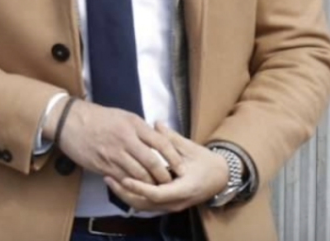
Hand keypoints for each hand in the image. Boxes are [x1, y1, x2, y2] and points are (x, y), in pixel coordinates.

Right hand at [54, 100, 183, 185]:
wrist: (70, 122)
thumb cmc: (98, 117)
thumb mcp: (123, 116)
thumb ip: (141, 129)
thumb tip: (157, 139)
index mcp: (133, 125)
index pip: (161, 142)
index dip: (173, 157)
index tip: (181, 165)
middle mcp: (125, 140)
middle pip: (152, 162)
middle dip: (163, 175)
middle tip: (171, 182)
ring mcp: (114, 154)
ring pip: (138, 174)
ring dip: (149, 184)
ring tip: (157, 188)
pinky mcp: (102, 165)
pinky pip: (122, 179)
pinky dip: (132, 185)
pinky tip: (138, 188)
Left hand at [104, 122, 228, 212]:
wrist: (221, 178)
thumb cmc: (207, 162)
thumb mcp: (191, 148)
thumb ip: (172, 138)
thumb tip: (157, 123)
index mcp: (184, 189)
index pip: (156, 194)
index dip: (139, 187)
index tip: (124, 178)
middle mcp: (176, 202)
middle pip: (145, 204)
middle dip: (125, 194)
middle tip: (109, 178)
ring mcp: (171, 206)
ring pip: (144, 207)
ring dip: (126, 196)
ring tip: (111, 180)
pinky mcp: (168, 205)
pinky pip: (147, 204)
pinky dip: (134, 196)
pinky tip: (123, 184)